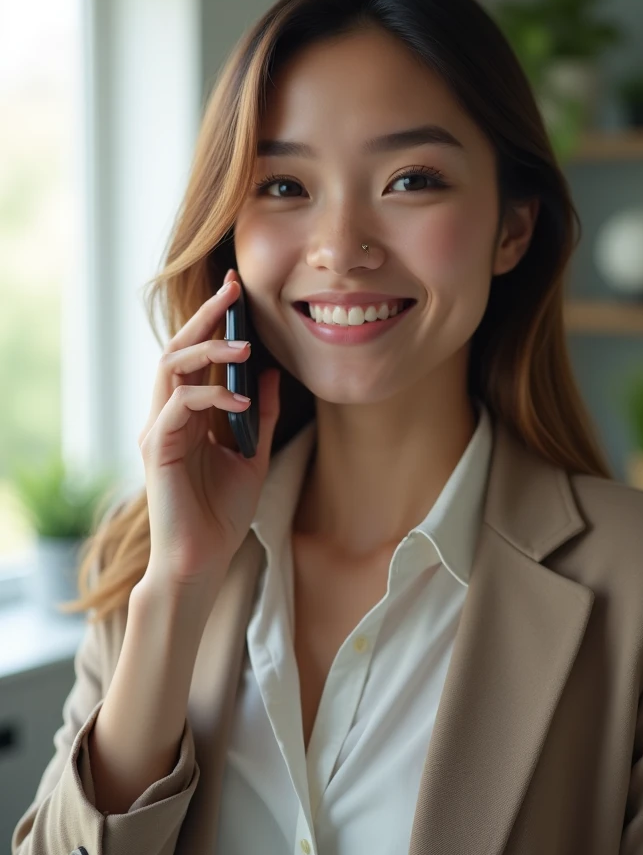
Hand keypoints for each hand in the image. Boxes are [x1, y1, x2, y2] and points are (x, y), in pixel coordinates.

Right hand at [135, 268, 279, 622]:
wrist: (202, 561)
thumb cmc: (221, 515)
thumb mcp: (252, 457)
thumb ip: (261, 416)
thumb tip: (273, 374)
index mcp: (186, 416)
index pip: (195, 357)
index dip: (213, 323)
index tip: (236, 294)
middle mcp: (167, 416)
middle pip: (177, 350)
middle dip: (205, 318)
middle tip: (232, 293)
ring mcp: (159, 430)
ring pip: (170, 368)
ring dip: (207, 351)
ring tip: (243, 346)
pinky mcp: (158, 448)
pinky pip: (179, 405)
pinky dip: (210, 396)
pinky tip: (241, 403)